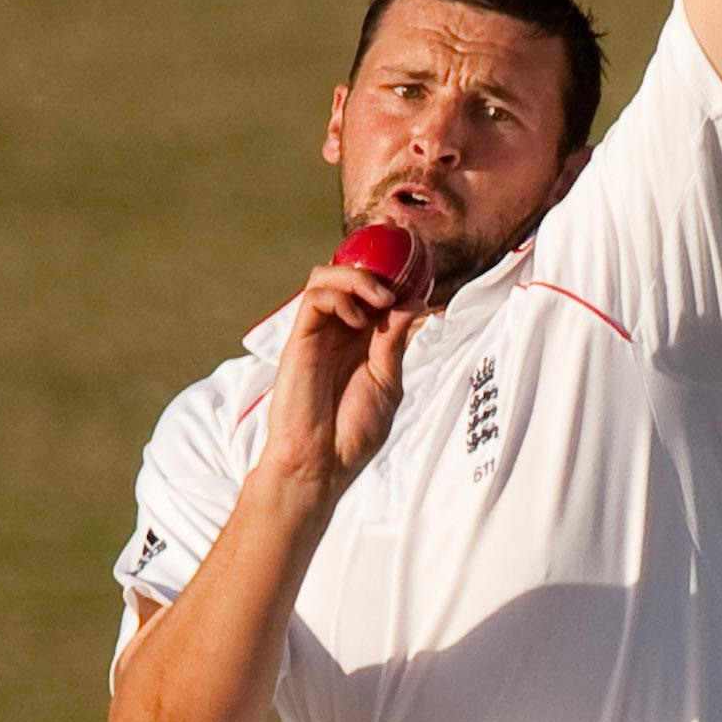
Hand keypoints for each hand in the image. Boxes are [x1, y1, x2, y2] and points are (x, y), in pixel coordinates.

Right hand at [256, 254, 426, 511]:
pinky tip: (356, 321)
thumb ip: (395, 340)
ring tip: (381, 299)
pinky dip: (338, 298)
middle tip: (402, 267)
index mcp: (364, 339)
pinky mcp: (299, 340)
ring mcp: (318, 332)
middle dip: (377, 258)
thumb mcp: (387, 381)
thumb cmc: (353, 431)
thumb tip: (414, 300)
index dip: (396, 269)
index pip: (376, 289)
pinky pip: (314, 299)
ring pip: (328, 276)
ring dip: (358, 277)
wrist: (321, 462)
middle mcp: (340, 329)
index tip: (422, 258)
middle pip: (350, 272)